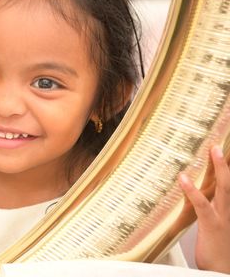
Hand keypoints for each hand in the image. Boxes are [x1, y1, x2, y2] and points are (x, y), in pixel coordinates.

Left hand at [179, 145, 229, 272]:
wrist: (224, 272)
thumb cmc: (217, 253)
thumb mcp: (214, 228)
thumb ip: (207, 211)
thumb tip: (197, 198)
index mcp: (228, 210)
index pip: (226, 186)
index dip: (225, 169)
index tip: (223, 151)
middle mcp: (229, 210)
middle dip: (225, 162)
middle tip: (219, 144)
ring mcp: (224, 217)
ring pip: (224, 188)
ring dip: (219, 168)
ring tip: (213, 149)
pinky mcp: (212, 225)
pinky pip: (202, 204)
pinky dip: (192, 190)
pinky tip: (183, 178)